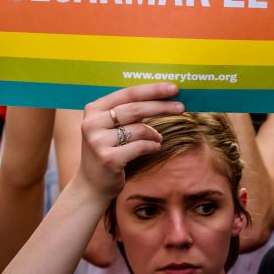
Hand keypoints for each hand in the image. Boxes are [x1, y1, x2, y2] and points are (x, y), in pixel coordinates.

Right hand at [79, 83, 183, 199]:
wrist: (92, 185)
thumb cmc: (108, 150)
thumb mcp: (111, 127)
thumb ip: (128, 112)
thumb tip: (162, 98)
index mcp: (93, 109)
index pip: (128, 93)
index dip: (152, 90)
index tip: (173, 88)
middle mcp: (92, 123)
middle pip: (135, 109)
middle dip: (161, 107)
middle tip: (181, 107)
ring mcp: (98, 141)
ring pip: (139, 130)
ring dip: (154, 134)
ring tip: (157, 138)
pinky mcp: (108, 159)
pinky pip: (140, 147)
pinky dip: (152, 146)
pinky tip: (155, 147)